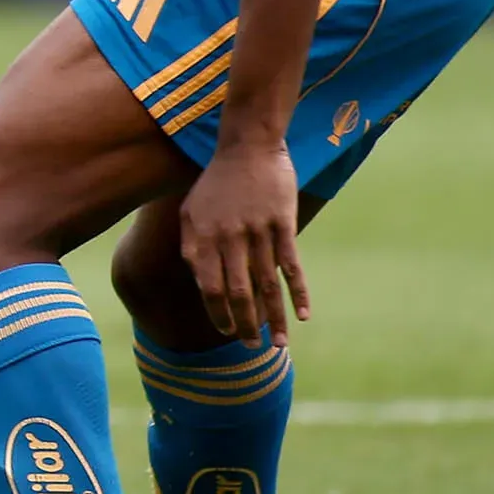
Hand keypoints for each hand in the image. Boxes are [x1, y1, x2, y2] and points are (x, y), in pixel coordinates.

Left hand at [181, 137, 310, 346]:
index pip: (209, 287)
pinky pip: (291, 266)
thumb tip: (198, 280)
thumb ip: (191, 245)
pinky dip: (297, 293)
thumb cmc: (215, 181)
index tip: (226, 331)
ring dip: (273, 318)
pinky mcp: (282, 224)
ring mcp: (257, 231)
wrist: (247, 146)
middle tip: (252, 347)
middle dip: (245, 324)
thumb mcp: (190, 210)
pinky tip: (303, 316)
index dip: (218, 312)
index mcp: (203, 237)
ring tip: (277, 345)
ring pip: (266, 285)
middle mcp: (228, 238)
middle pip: (238, 292)